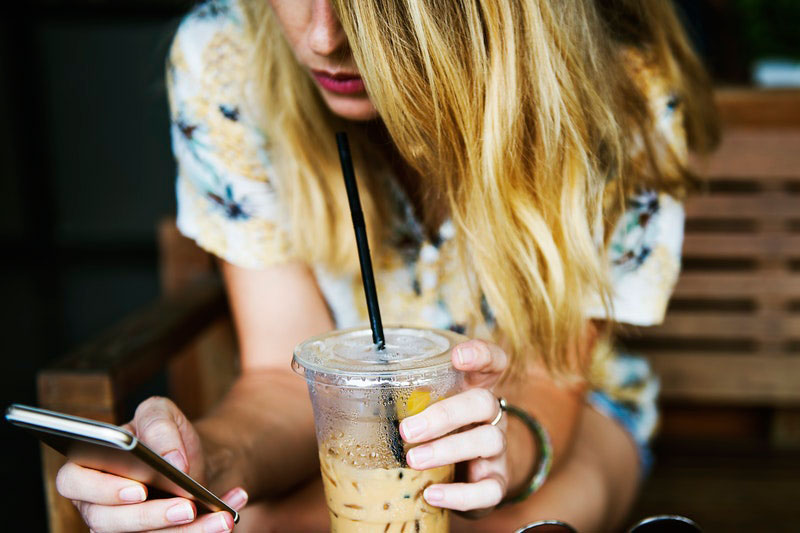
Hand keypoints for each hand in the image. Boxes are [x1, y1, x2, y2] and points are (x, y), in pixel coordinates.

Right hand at [55, 396, 247, 531]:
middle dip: (151, 516)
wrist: (192, 459)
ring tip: (222, 518)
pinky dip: (203, 530)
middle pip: (108, 521)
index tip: (139, 489)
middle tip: (187, 507)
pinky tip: (227, 515)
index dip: (102, 489)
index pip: (73, 482)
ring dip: (187, 532)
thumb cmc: (166, 436)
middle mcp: (97, 503)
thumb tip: (172, 461)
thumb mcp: (162, 413)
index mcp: (87, 466)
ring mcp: (121, 527)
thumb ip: (160, 426)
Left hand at [399, 339, 508, 512]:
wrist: (469, 476)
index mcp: (474, 389)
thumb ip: (401, 399)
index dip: (480, 354)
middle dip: (445, 414)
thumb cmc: (438, 433)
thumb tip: (334, 393)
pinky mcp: (496, 482)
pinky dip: (460, 494)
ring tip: (413, 460)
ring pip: (488, 441)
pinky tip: (432, 494)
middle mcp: (490, 416)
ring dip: (447, 450)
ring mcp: (497, 449)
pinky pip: (489, 489)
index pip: (492, 362)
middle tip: (407, 429)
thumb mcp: (425, 410)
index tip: (457, 356)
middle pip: (483, 402)